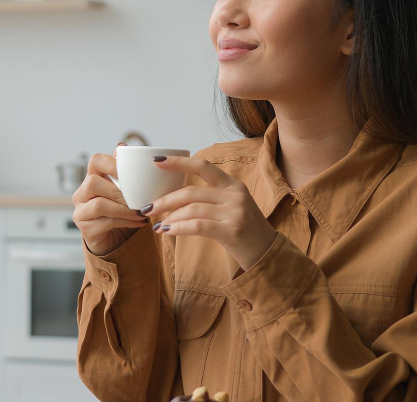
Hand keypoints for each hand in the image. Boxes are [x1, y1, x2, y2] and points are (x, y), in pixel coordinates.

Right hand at [72, 143, 149, 255]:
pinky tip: (140, 222)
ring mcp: (80, 211)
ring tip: (141, 213)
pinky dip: (126, 221)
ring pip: (99, 204)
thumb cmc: (119, 211)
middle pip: (94, 182)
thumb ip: (123, 173)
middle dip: (120, 192)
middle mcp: (81, 193)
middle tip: (138, 199)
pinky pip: (106, 222)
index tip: (130, 173)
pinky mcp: (85, 228)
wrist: (113, 239)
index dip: (111, 164)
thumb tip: (122, 146)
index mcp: (91, 178)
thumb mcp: (124, 191)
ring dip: (124, 209)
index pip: (95, 161)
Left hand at [143, 155, 277, 270]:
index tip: (157, 161)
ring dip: (170, 217)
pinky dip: (178, 228)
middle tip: (148, 208)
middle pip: (191, 192)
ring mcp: (235, 212)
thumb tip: (174, 199)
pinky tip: (167, 231)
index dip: (179, 162)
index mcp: (233, 185)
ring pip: (192, 209)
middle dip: (165, 200)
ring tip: (157, 225)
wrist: (268, 255)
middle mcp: (235, 195)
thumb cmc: (245, 232)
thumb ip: (211, 199)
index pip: (203, 166)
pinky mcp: (232, 231)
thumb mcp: (233, 207)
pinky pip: (197, 226)